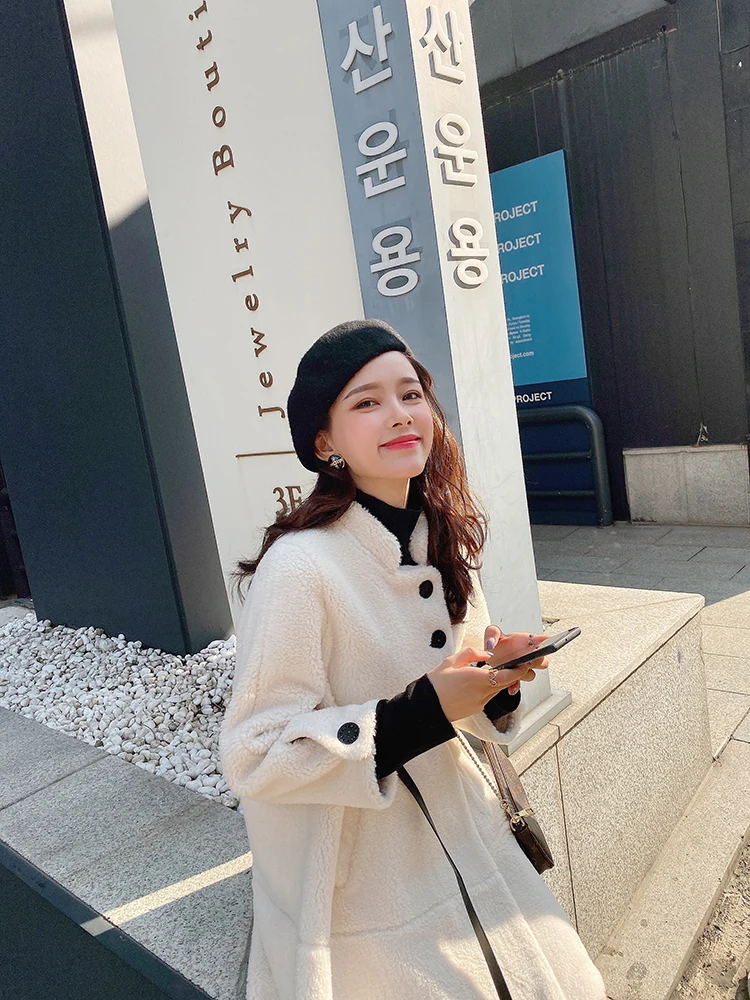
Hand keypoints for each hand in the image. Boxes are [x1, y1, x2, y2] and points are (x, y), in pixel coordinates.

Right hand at [426, 643, 540, 722]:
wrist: (427, 707)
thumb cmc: (435, 684)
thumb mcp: (450, 661)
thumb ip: (471, 654)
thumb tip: (487, 653)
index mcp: (475, 678)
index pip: (505, 676)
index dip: (517, 671)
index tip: (523, 664)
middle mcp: (480, 692)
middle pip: (504, 683)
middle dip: (512, 674)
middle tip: (516, 664)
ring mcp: (480, 702)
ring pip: (497, 689)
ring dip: (499, 681)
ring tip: (494, 671)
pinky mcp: (477, 709)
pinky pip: (489, 696)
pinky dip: (489, 688)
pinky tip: (480, 683)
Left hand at [483, 625, 549, 694]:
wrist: (488, 660)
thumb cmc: (495, 645)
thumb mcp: (492, 633)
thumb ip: (492, 633)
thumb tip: (491, 644)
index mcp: (524, 641)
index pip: (542, 640)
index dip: (547, 641)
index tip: (549, 642)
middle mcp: (526, 655)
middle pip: (542, 660)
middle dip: (537, 661)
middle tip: (527, 659)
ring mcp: (522, 668)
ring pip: (531, 674)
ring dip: (524, 674)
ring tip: (515, 670)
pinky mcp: (515, 678)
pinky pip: (519, 684)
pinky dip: (514, 686)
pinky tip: (509, 685)